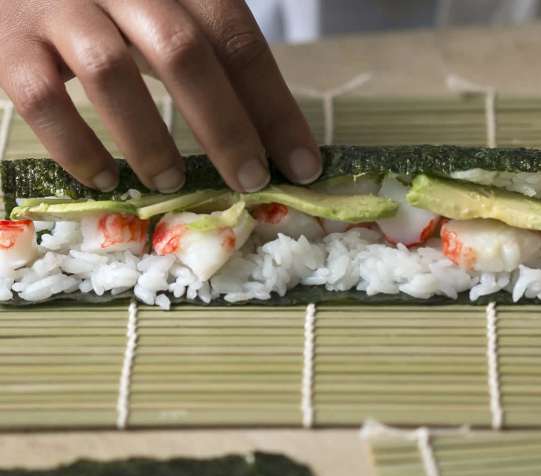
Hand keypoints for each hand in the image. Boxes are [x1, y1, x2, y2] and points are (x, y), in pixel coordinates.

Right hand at [0, 0, 320, 192]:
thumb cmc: (111, 4)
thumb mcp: (171, 12)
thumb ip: (213, 58)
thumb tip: (271, 141)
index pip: (237, 39)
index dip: (274, 107)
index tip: (303, 165)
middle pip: (184, 52)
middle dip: (226, 127)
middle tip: (251, 181)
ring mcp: (59, 6)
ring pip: (110, 72)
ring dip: (150, 140)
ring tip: (172, 183)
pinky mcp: (9, 40)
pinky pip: (42, 97)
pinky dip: (76, 146)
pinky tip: (103, 178)